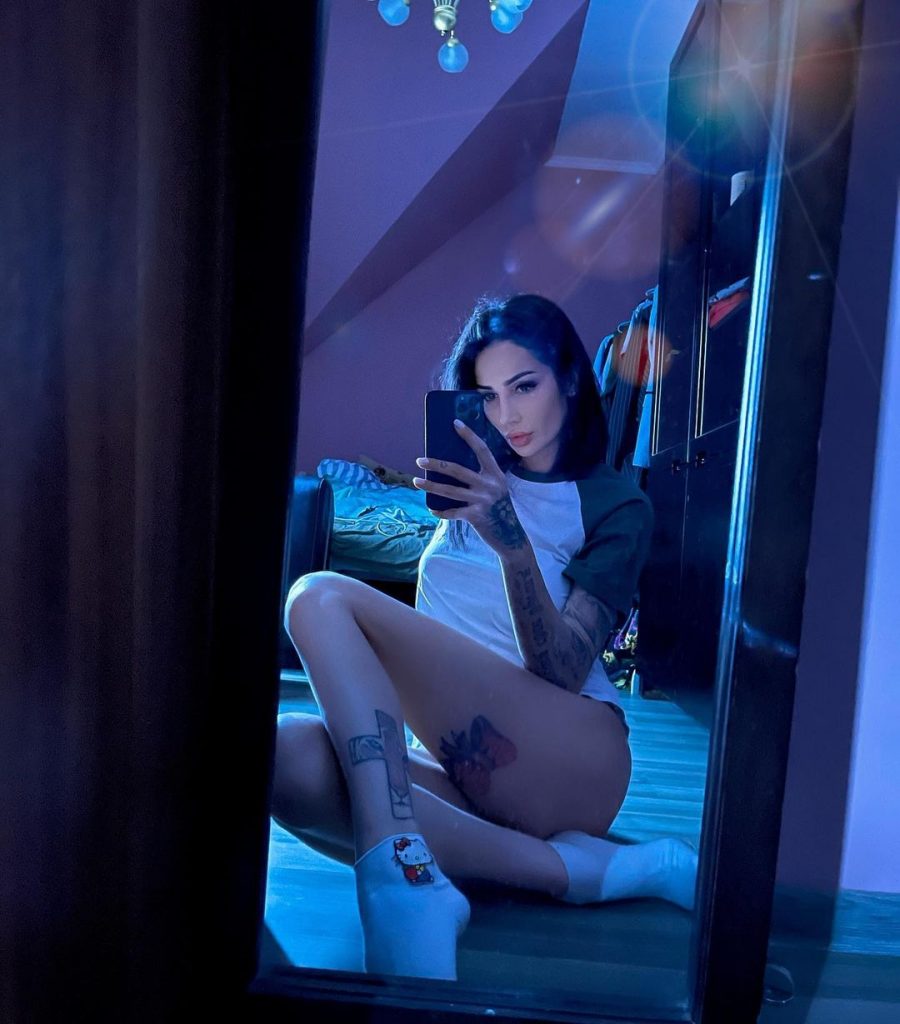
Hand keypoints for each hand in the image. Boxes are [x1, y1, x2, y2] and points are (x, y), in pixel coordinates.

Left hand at [412, 420, 527, 554]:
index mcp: (495, 474)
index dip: (469, 435)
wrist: (510, 536)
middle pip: (458, 470)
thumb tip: (454, 466)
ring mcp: (483, 500)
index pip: (481, 449)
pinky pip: (452, 512)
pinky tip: (431, 508)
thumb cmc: (499, 508)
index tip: (455, 423)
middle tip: (419, 460)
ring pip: (450, 491)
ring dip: (431, 485)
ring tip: (416, 481)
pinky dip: (440, 511)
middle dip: (436, 464)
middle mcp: (490, 485)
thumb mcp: (496, 488)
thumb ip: (482, 477)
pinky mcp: (476, 516)